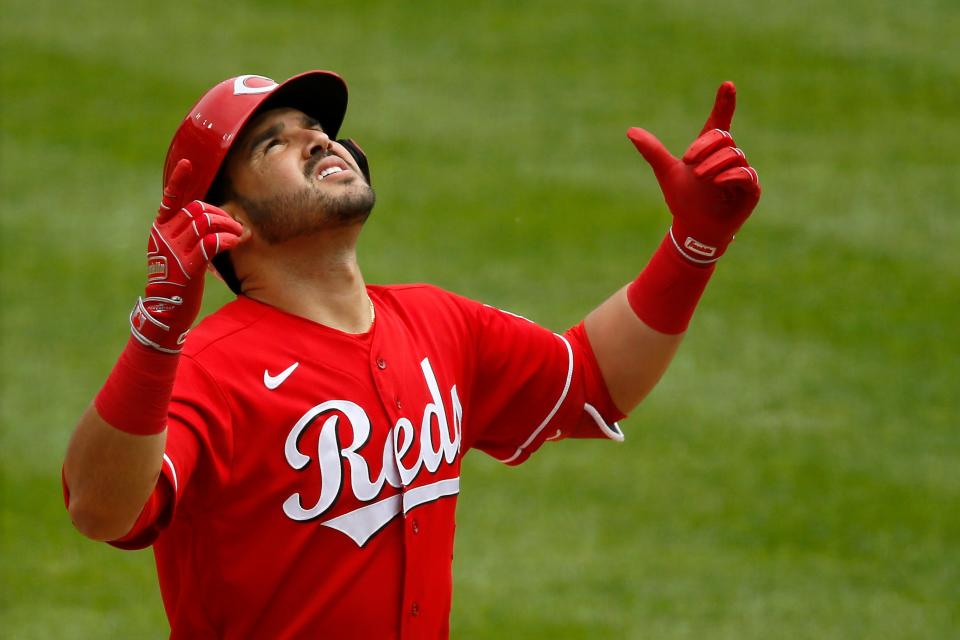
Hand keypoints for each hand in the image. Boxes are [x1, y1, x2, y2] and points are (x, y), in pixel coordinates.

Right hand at [129, 159, 243, 352]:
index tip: (188, 163)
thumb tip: (217, 222)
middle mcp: (163, 236)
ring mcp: (173, 251)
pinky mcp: (186, 267)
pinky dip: (227, 239)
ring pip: (206, 222)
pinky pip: (211, 243)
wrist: (166, 314)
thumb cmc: (178, 284)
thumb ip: (190, 237)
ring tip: (239, 237)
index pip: (169, 199)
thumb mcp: (179, 255)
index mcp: (160, 231)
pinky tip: (235, 243)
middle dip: (222, 215)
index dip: (179, 181)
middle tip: (236, 228)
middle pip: (198, 209)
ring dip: (229, 226)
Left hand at [627, 82, 760, 263]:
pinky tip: (717, 181)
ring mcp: (742, 172)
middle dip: (705, 147)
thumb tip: (630, 131)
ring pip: (733, 154)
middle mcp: (729, 157)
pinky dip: (731, 175)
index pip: (720, 121)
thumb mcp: (667, 172)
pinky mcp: (751, 189)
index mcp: (711, 149)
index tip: (727, 85)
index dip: (724, 103)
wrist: (693, 228)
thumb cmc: (684, 200)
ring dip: (714, 163)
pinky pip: (745, 174)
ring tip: (701, 177)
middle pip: (723, 137)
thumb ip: (653, 151)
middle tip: (689, 163)